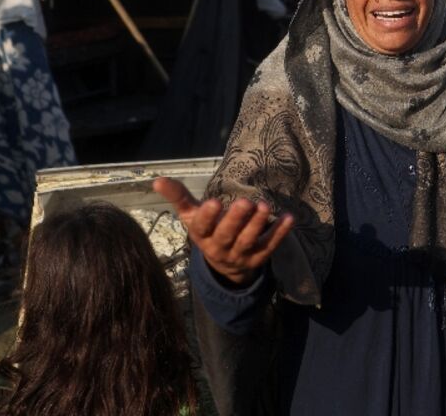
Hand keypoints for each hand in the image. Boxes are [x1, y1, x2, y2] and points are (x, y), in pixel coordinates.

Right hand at [153, 176, 293, 285]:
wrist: (224, 265)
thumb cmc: (207, 230)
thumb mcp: (191, 215)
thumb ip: (178, 197)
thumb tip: (157, 180)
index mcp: (201, 236)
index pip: (202, 228)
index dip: (208, 217)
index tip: (214, 202)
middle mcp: (219, 248)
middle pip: (227, 236)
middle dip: (236, 220)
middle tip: (245, 202)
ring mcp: (240, 255)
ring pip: (249, 241)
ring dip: (257, 224)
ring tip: (264, 206)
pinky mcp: (259, 257)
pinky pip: (270, 245)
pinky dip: (280, 233)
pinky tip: (289, 218)